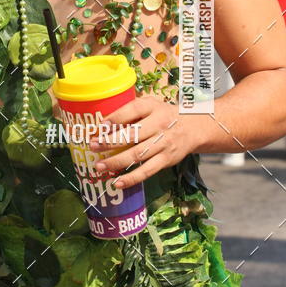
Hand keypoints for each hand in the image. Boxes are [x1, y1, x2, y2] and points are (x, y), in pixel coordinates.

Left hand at [89, 96, 205, 188]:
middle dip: (110, 141)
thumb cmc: (164, 114)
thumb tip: (104, 122)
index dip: (116, 117)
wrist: (193, 128)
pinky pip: (147, 171)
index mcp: (153, 108)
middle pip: (133, 134)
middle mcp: (159, 125)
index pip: (133, 109)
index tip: (100, 125)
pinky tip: (117, 183)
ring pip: (137, 155)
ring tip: (99, 166)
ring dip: (116, 161)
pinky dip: (132, 178)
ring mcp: (163, 144)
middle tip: (92, 145)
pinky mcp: (165, 160)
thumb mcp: (151, 104)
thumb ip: (131, 109)